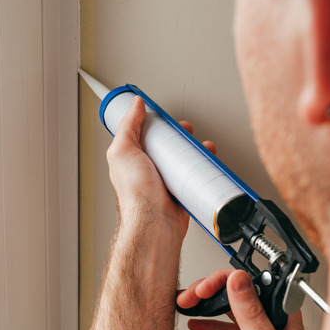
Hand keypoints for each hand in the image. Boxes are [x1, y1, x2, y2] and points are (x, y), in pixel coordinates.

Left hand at [106, 95, 215, 241]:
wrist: (155, 224)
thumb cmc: (136, 196)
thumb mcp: (123, 152)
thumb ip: (127, 126)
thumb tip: (135, 105)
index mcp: (131, 158)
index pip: (142, 132)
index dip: (154, 122)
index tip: (165, 116)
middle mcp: (147, 169)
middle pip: (165, 144)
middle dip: (178, 134)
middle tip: (186, 130)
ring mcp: (164, 180)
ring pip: (181, 158)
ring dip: (193, 149)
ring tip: (201, 145)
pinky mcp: (180, 190)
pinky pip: (193, 174)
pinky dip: (202, 167)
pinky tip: (206, 162)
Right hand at [177, 269, 312, 329]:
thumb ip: (251, 313)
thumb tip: (238, 279)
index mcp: (280, 311)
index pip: (247, 281)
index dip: (221, 280)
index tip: (202, 289)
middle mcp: (272, 318)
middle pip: (235, 291)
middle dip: (208, 291)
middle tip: (188, 297)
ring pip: (230, 309)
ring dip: (207, 305)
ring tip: (188, 304)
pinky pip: (229, 329)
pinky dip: (210, 325)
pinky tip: (198, 324)